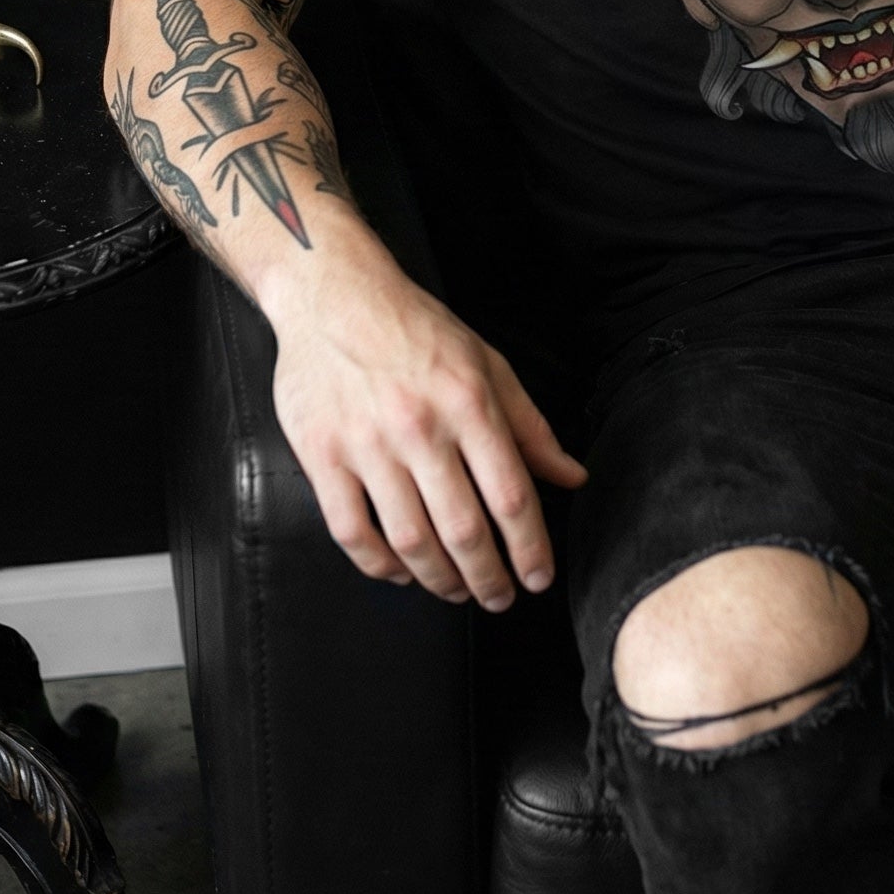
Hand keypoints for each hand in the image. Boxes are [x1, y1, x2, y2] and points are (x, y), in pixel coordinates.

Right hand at [267, 246, 587, 612]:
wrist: (333, 294)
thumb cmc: (414, 328)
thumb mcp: (486, 363)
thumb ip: (530, 426)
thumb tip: (572, 476)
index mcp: (468, 402)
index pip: (511, 495)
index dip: (530, 548)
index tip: (538, 578)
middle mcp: (420, 426)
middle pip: (463, 529)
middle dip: (489, 578)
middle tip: (499, 599)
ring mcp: (367, 444)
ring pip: (410, 540)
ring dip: (440, 580)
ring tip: (457, 591)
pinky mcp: (321, 455)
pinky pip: (352, 531)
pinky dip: (380, 565)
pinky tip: (401, 571)